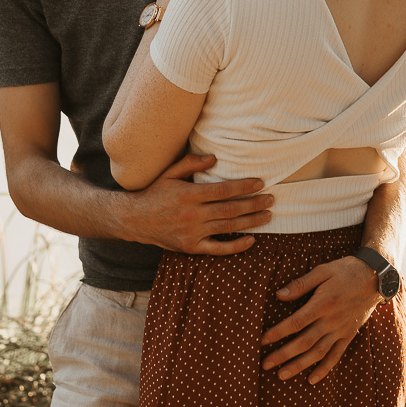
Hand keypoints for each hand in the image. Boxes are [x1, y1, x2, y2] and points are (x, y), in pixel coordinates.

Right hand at [116, 152, 273, 254]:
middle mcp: (192, 215)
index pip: (223, 190)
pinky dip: (236, 246)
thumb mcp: (168, 173)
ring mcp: (192, 233)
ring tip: (268, 216)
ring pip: (228, 227)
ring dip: (251, 222)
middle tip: (271, 199)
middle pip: (230, 209)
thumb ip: (190, 163)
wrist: (134, 219)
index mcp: (189, 195)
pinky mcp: (191, 247)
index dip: (244, 186)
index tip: (260, 183)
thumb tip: (214, 157)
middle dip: (254, 204)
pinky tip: (251, 240)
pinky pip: (218, 249)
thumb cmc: (154, 192)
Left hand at [260, 256, 380, 383]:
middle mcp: (331, 321)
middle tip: (265, 364)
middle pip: (304, 342)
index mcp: (323, 304)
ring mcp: (341, 330)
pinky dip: (324, 369)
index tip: (262, 340)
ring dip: (299, 366)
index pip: (296, 323)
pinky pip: (336, 356)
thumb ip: (301, 283)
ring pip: (318, 353)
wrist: (375, 277)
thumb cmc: (345, 270)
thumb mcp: (322, 270)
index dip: (277, 333)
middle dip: (283, 354)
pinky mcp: (349, 335)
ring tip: (282, 375)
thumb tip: (278, 295)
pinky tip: (312, 380)